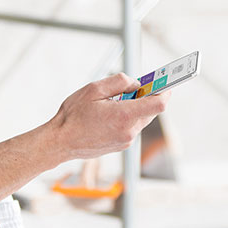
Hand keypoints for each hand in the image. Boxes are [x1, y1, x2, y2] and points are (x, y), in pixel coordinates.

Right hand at [37, 73, 167, 160]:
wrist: (60, 142)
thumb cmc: (73, 115)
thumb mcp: (94, 88)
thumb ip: (120, 82)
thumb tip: (136, 83)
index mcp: (124, 116)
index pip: (159, 104)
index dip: (165, 91)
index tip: (167, 82)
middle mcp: (129, 131)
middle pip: (151, 110)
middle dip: (149, 96)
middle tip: (142, 84)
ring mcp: (126, 140)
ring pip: (142, 119)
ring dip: (137, 106)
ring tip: (119, 98)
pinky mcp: (121, 145)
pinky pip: (132, 127)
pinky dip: (129, 117)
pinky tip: (113, 111)